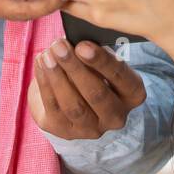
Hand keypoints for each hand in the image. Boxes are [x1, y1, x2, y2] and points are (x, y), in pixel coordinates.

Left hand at [27, 38, 146, 139]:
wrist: (77, 98)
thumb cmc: (94, 70)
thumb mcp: (102, 61)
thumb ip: (96, 52)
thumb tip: (76, 41)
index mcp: (133, 95)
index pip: (122, 78)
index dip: (101, 61)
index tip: (83, 45)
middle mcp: (116, 116)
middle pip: (96, 94)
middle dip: (75, 68)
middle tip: (59, 46)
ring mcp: (91, 129)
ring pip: (73, 105)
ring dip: (57, 77)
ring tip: (47, 54)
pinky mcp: (65, 132)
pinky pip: (54, 108)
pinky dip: (45, 83)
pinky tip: (41, 64)